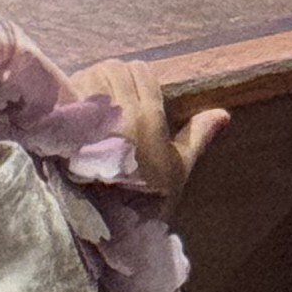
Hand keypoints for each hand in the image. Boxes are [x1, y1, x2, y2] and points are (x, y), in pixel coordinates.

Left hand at [71, 56, 231, 206]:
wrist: (105, 223)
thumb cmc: (144, 197)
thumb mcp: (176, 170)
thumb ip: (197, 136)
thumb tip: (223, 114)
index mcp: (148, 117)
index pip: (141, 72)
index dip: (137, 79)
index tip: (132, 98)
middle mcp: (120, 109)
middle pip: (114, 68)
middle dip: (112, 78)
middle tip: (111, 100)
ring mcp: (91, 116)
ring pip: (91, 74)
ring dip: (90, 82)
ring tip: (91, 104)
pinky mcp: (68, 123)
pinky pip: (70, 91)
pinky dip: (71, 95)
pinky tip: (73, 113)